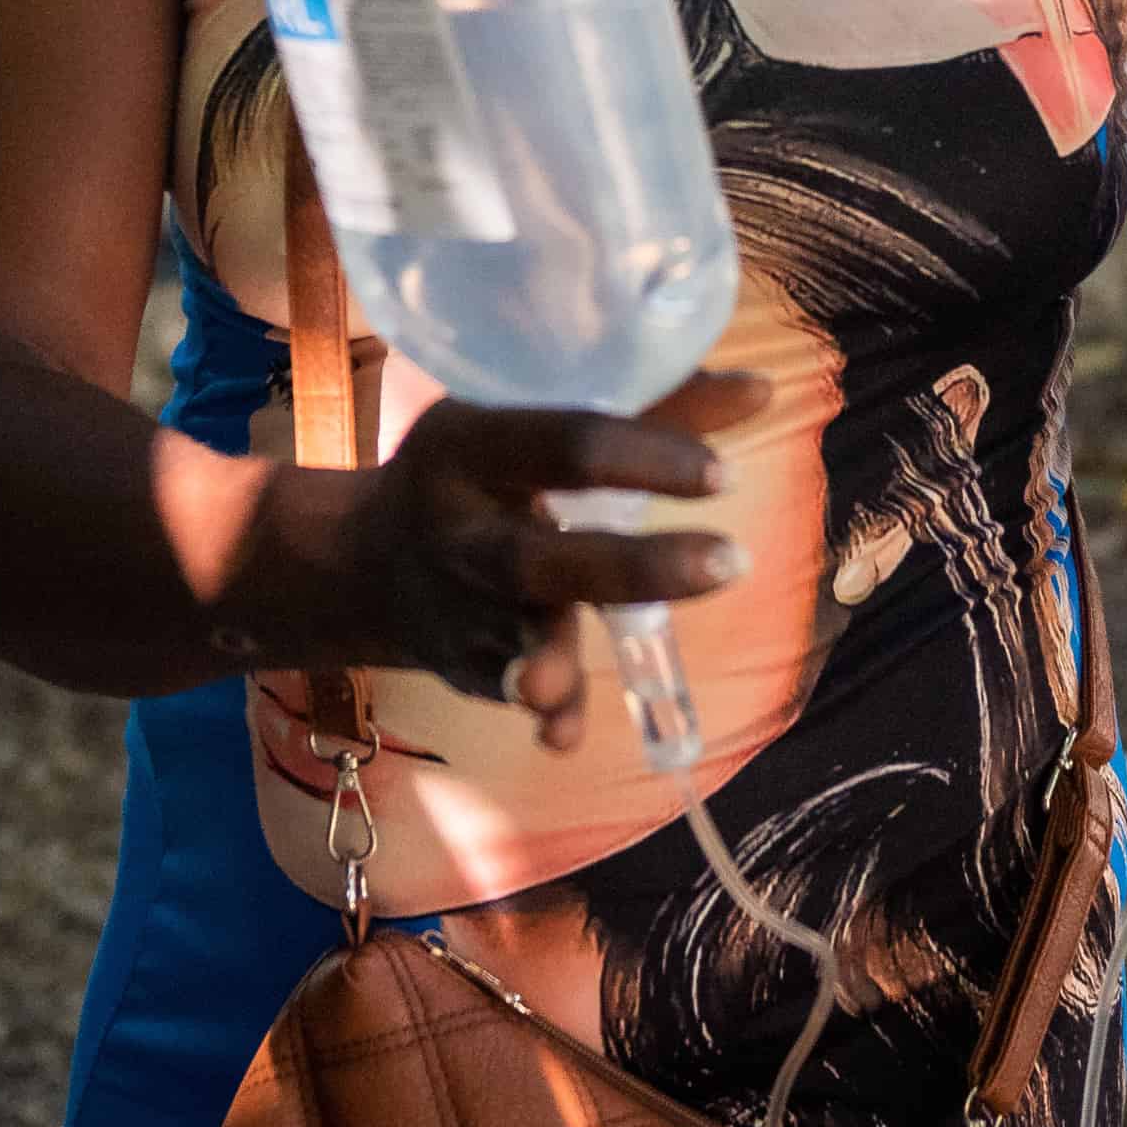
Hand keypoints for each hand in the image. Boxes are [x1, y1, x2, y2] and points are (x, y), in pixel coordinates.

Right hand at [338, 370, 764, 753]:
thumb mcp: (527, 419)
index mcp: (470, 447)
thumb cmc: (479, 472)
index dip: (645, 455)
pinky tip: (563, 735)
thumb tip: (761, 391)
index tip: (722, 474)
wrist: (366, 563)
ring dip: (546, 660)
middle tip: (731, 563)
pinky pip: (508, 692)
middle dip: (632, 565)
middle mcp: (459, 529)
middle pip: (539, 553)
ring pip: (511, 636)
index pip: (565, 444)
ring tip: (563, 687)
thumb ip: (645, 410)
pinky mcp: (467, 664)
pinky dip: (540, 714)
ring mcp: (459, 605)